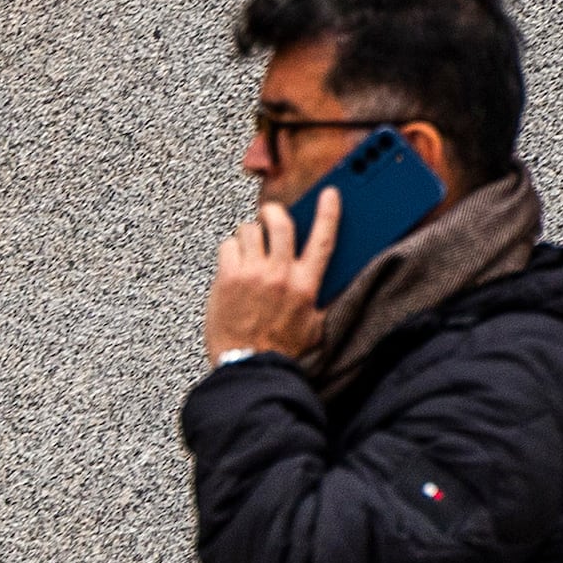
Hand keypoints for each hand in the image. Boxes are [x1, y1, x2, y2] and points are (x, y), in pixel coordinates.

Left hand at [206, 187, 339, 363]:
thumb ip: (324, 299)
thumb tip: (335, 279)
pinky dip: (230, 251)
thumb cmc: (281, 350)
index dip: (328, 212)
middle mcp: (280, 275)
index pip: (323, 239)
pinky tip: (233, 267)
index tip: (329, 194)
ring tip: (249, 253)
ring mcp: (252, 274)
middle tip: (271, 217)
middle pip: (281, 222)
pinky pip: (228, 245)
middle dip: (275, 214)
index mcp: (306, 285)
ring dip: (250, 237)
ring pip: (250, 230)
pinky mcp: (227, 278)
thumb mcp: (315, 325)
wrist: (249, 367)